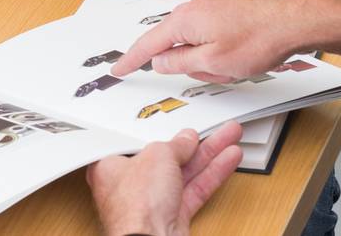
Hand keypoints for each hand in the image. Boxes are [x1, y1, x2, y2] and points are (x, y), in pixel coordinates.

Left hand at [87, 122, 243, 235]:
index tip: (177, 123)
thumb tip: (186, 139)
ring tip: (230, 136)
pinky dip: (211, 174)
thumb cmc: (136, 205)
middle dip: (193, 142)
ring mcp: (153, 203)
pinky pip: (194, 190)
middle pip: (166, 157)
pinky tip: (227, 160)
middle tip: (212, 127)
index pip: (136, 142)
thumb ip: (175, 145)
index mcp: (111, 167)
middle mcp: (131, 186)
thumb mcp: (157, 156)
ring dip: (209, 155)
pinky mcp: (172, 217)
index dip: (158, 131)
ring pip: (185, 172)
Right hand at [111, 0, 340, 81]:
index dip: (132, 60)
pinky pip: (214, 31)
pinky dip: (222, 46)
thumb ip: (182, 63)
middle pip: (177, 41)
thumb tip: (161, 62)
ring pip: (199, 38)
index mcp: (186, 19)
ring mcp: (214, 2)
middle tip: (216, 72)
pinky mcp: (230, 5)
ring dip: (211, 57)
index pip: (149, 43)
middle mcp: (196, 5)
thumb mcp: (215, 62)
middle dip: (189, 62)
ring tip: (238, 64)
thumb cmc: (260, 38)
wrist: (297, 16)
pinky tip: (243, 53)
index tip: (118, 69)